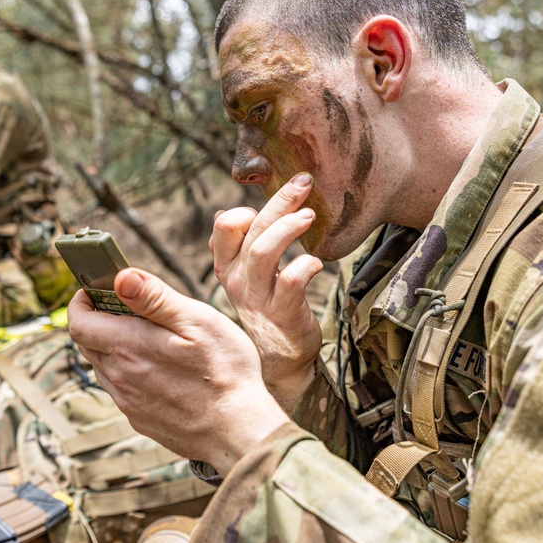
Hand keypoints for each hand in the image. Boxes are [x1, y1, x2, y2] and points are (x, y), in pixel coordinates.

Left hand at [68, 268, 290, 476]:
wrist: (238, 431)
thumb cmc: (225, 371)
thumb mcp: (196, 321)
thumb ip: (154, 297)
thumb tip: (121, 277)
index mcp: (128, 346)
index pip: (78, 323)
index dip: (80, 303)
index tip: (94, 291)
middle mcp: (119, 376)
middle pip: (87, 344)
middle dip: (98, 321)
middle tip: (126, 308)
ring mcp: (128, 401)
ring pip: (103, 367)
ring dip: (113, 348)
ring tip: (147, 339)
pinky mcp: (140, 419)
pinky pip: (121, 390)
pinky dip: (129, 373)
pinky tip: (160, 370)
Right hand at [210, 172, 322, 409]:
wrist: (281, 358)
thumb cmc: (270, 307)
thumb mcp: (249, 276)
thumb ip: (244, 245)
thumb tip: (227, 211)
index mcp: (228, 266)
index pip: (224, 226)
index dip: (248, 206)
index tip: (276, 200)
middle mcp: (236, 280)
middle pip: (249, 229)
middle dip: (278, 201)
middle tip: (304, 183)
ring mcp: (257, 298)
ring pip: (264, 251)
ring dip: (289, 228)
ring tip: (310, 215)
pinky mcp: (281, 313)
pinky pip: (291, 281)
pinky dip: (306, 265)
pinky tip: (318, 262)